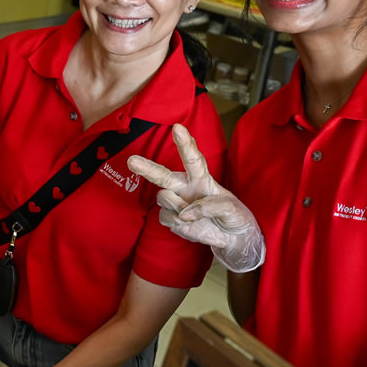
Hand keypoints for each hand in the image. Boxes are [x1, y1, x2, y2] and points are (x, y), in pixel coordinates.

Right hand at [128, 123, 265, 272]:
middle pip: (163, 174)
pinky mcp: (171, 218)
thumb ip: (210, 206)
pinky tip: (188, 224)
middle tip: (132, 161)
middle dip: (147, 168)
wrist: (232, 238)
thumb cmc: (234, 215)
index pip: (193, 159)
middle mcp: (185, 187)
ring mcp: (176, 202)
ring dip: (178, 207)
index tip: (178, 127)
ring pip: (164, 198)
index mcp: (201, 178)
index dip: (185, 144)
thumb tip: (185, 213)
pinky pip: (165, 217)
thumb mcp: (231, 208)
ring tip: (192, 216)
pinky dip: (177, 223)